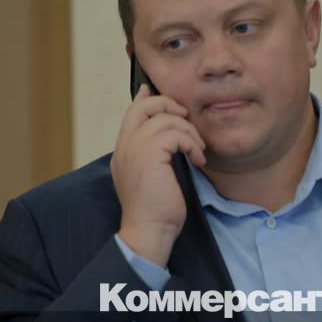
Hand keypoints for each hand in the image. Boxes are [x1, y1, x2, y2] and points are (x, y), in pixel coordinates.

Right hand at [111, 84, 205, 265]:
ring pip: (165, 118)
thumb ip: (156, 154)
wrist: (150, 230)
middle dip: (169, 105)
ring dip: (189, 131)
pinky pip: (175, 134)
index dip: (146, 98)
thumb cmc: (157, 210)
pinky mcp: (149, 154)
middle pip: (144, 106)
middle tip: (186, 117)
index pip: (132, 113)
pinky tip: (197, 159)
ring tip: (197, 150)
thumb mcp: (154, 176)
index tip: (155, 91)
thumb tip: (170, 137)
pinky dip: (191, 143)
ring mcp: (134, 149)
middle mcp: (125, 146)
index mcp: (124, 151)